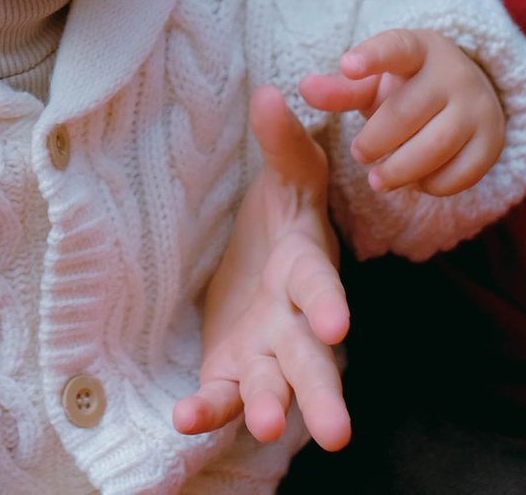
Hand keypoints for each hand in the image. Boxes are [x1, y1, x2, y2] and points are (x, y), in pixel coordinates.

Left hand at [175, 86, 351, 448]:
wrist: (259, 255)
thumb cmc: (282, 217)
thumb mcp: (288, 177)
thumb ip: (282, 142)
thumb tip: (269, 92)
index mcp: (306, 268)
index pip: (320, 285)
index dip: (329, 303)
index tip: (338, 324)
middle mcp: (293, 319)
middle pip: (311, 357)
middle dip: (322, 391)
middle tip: (338, 433)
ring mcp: (265, 350)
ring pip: (274, 385)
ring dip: (271, 406)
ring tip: (270, 427)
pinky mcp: (232, 370)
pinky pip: (222, 396)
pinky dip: (209, 411)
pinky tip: (186, 421)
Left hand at [299, 29, 503, 195]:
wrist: (466, 94)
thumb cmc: (406, 87)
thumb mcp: (373, 82)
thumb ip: (340, 89)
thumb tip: (304, 89)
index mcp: (418, 49)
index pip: (395, 47)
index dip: (372, 56)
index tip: (346, 65)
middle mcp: (453, 73)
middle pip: (407, 112)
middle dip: (376, 140)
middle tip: (358, 155)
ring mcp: (478, 106)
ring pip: (435, 146)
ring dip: (401, 169)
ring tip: (378, 179)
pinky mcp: (492, 141)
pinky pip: (461, 173)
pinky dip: (433, 184)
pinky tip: (417, 181)